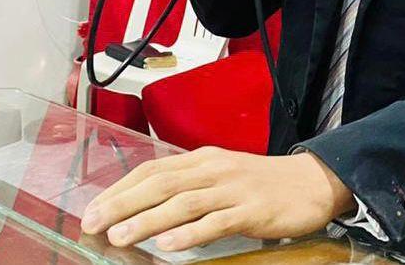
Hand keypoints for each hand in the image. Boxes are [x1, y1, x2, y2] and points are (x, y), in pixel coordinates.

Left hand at [80, 146, 356, 251]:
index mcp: (202, 160)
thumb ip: (189, 186)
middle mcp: (212, 169)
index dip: (120, 189)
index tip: (93, 208)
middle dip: (122, 203)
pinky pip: (216, 222)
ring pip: (182, 202)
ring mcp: (232, 189)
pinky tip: (168, 244)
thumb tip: (147, 205)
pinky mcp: (252, 210)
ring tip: (119, 236)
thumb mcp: (221, 175)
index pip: (151, 170)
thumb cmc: (262, 183)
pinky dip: (190, 233)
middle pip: (159, 184)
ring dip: (147, 220)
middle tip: (92, 223)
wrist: (312, 182)